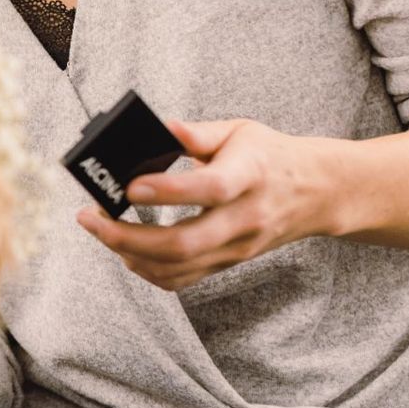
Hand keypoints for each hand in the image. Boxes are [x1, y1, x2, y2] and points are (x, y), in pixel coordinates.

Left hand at [76, 118, 334, 290]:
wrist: (319, 193)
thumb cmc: (271, 157)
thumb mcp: (240, 131)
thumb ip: (197, 133)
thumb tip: (159, 128)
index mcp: (250, 176)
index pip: (211, 189)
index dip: (168, 191)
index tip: (129, 187)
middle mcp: (244, 218)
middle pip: (185, 244)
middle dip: (127, 237)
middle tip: (89, 217)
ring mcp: (237, 247)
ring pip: (178, 268)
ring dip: (129, 254)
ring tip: (99, 228)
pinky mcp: (228, 263)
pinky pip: (182, 279)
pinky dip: (146, 269)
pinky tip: (125, 249)